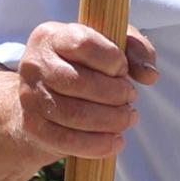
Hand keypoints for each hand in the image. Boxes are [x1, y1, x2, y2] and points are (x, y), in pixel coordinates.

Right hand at [11, 21, 159, 165]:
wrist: (46, 97)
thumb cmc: (84, 65)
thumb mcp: (110, 45)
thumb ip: (136, 49)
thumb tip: (150, 75)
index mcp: (51, 36)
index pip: (84, 44)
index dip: (113, 59)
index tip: (123, 69)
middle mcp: (34, 64)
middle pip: (80, 83)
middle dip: (116, 94)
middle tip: (131, 98)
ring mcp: (29, 96)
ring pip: (75, 114)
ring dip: (111, 120)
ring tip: (127, 118)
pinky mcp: (32, 126)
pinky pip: (67, 141)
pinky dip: (97, 144)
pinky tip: (116, 141)